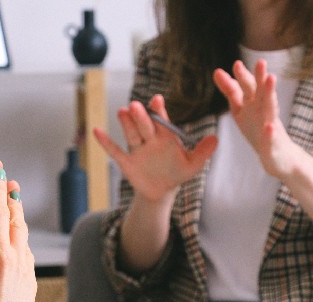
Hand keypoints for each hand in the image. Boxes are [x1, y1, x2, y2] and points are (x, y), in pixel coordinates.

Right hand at [94, 94, 217, 202]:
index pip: (161, 120)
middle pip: (144, 125)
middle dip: (141, 116)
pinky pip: (115, 151)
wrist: (162, 190)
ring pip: (131, 134)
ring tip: (122, 112)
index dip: (158, 110)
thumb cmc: (177, 173)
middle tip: (136, 106)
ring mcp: (137, 149)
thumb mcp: (193, 164)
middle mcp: (149, 139)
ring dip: (126, 124)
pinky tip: (97, 131)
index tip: (157, 100)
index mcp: (165, 136)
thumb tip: (216, 139)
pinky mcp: (127, 161)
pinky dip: (105, 142)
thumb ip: (203, 152)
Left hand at [213, 60, 298, 178]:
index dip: (239, 78)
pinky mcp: (273, 144)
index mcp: (253, 104)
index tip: (231, 66)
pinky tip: (269, 128)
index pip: (245, 88)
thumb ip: (232, 91)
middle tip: (260, 62)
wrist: (279, 156)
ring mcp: (270, 126)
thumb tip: (218, 72)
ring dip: (271, 94)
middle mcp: (263, 110)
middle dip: (259, 77)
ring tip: (271, 79)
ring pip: (271, 108)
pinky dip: (270, 133)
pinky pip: (271, 138)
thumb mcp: (242, 109)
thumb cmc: (259, 129)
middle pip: (260, 92)